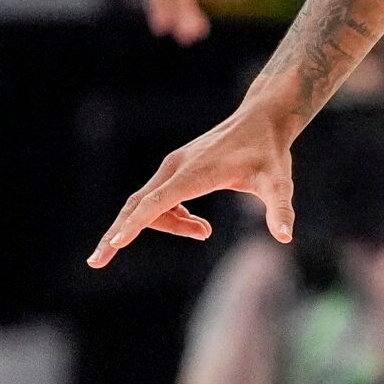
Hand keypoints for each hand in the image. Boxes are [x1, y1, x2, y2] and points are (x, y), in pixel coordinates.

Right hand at [88, 106, 295, 267]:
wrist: (260, 121)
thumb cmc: (269, 153)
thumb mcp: (279, 183)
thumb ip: (280, 209)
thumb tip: (285, 237)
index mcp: (195, 173)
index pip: (157, 202)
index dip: (136, 224)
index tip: (115, 242)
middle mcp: (175, 167)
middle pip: (139, 205)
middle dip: (118, 232)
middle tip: (97, 262)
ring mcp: (172, 166)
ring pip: (148, 203)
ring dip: (167, 225)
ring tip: (204, 231)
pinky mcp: (175, 166)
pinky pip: (157, 197)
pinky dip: (167, 216)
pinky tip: (195, 224)